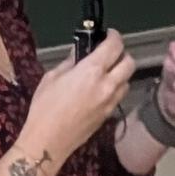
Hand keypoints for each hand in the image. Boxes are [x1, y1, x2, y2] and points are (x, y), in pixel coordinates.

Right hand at [20, 30, 133, 167]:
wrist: (49, 141)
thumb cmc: (45, 106)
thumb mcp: (53, 76)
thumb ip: (71, 61)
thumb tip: (80, 52)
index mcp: (91, 71)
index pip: (115, 46)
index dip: (113, 36)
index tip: (107, 33)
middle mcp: (107, 86)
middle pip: (129, 63)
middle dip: (121, 53)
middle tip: (108, 52)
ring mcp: (110, 102)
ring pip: (127, 80)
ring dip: (120, 72)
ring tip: (104, 71)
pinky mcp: (109, 115)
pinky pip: (119, 95)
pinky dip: (115, 87)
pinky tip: (100, 88)